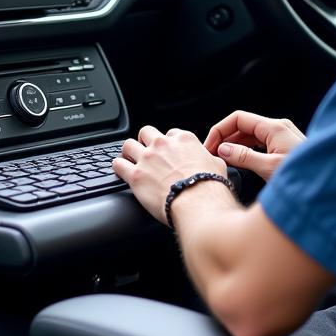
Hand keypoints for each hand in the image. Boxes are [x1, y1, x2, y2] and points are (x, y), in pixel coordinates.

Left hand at [112, 125, 227, 224]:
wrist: (197, 202)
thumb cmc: (209, 186)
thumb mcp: (218, 165)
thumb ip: (209, 158)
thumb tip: (210, 161)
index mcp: (183, 139)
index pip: (170, 134)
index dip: (168, 144)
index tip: (168, 153)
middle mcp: (163, 144)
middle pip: (146, 133)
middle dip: (145, 142)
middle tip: (147, 153)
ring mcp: (147, 158)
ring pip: (128, 145)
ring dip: (129, 152)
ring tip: (130, 160)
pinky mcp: (135, 175)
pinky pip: (118, 164)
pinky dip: (118, 167)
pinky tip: (121, 171)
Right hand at [203, 110, 305, 180]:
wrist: (329, 189)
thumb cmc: (303, 179)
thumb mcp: (269, 168)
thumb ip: (244, 157)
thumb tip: (223, 149)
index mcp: (274, 127)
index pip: (238, 118)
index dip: (220, 130)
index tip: (209, 147)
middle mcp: (279, 127)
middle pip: (244, 125)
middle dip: (226, 138)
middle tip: (212, 156)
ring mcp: (283, 136)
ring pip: (251, 135)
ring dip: (235, 144)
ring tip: (222, 160)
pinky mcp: (285, 147)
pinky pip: (260, 143)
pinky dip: (247, 149)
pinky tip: (240, 161)